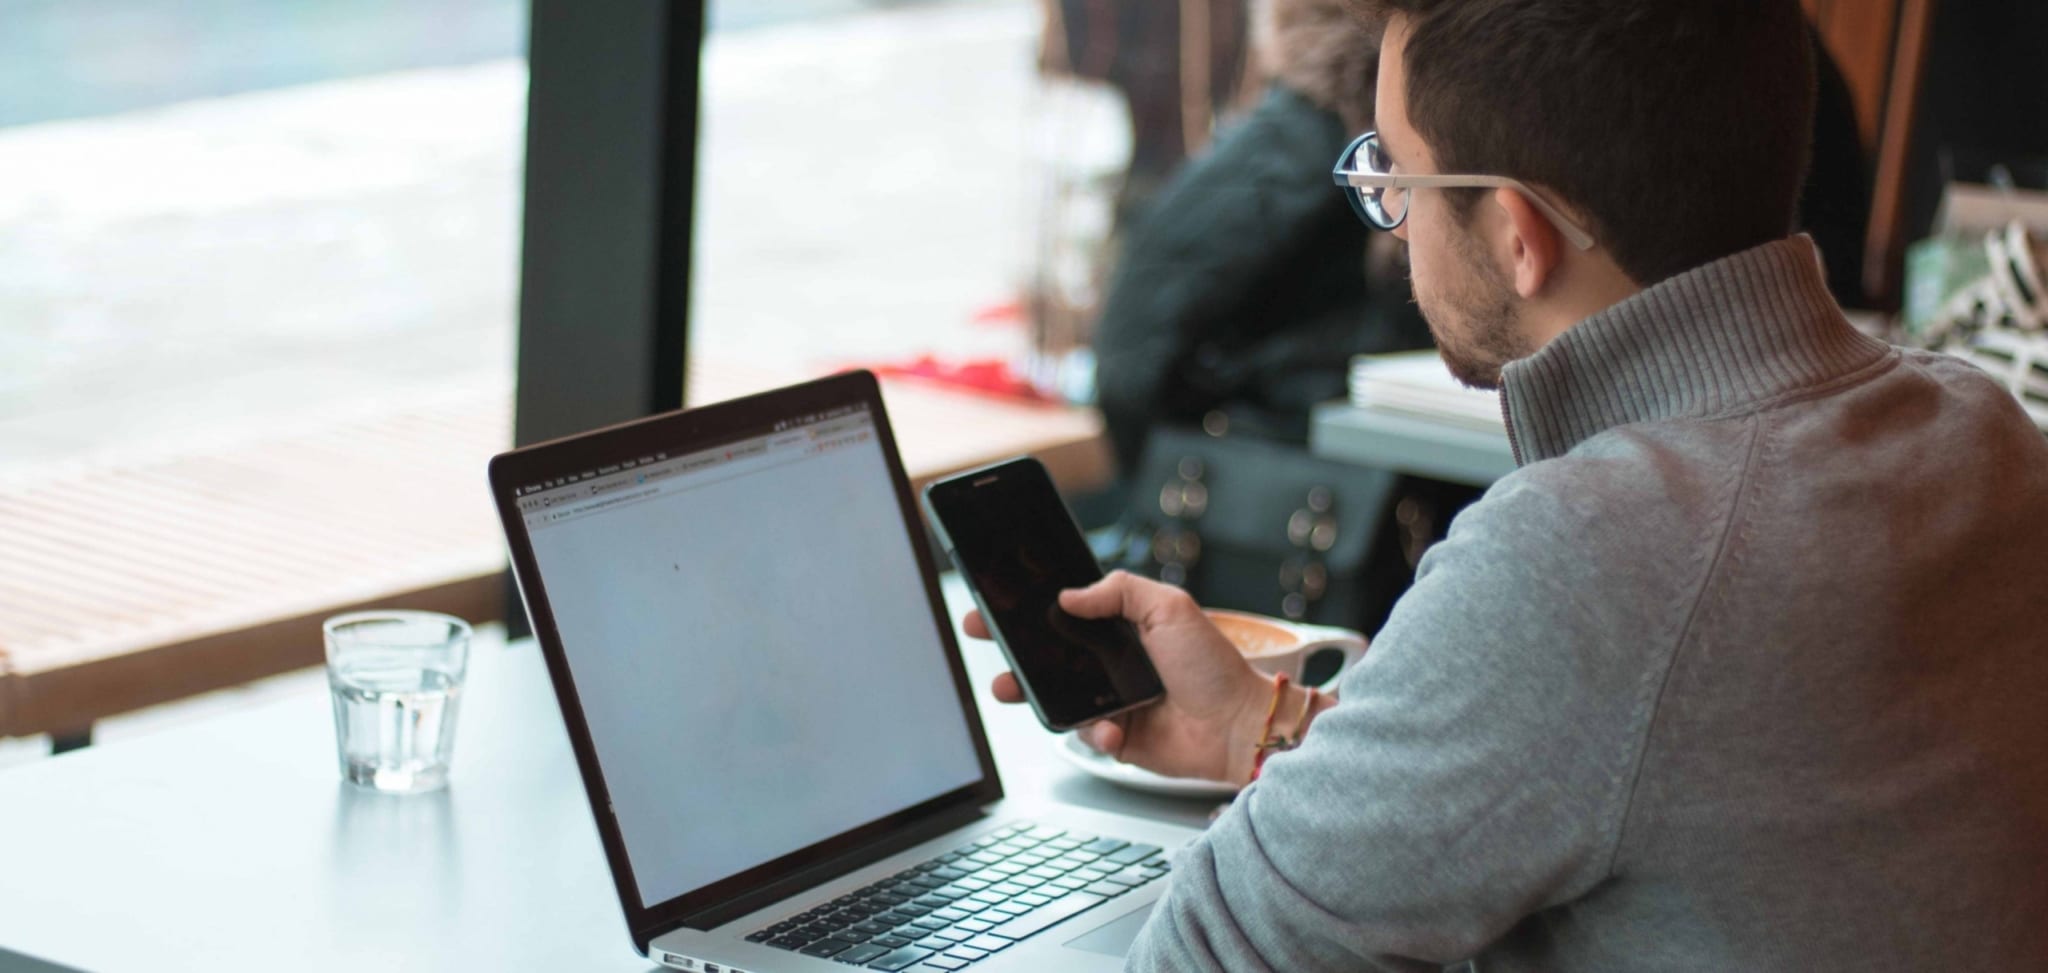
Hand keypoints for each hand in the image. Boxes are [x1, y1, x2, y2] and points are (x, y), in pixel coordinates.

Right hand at [965, 571, 1273, 784]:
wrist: (1238, 725)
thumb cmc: (1213, 666)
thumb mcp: (1170, 608)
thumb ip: (1119, 591)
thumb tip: (1069, 595)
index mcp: (1122, 628)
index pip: (1065, 613)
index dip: (1029, 608)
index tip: (996, 602)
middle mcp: (1112, 663)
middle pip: (1049, 653)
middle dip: (1012, 647)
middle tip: (984, 635)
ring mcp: (1112, 701)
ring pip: (1056, 696)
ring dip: (1030, 692)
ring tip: (1010, 687)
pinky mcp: (1117, 738)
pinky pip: (1086, 735)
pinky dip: (1095, 733)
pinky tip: (1113, 729)